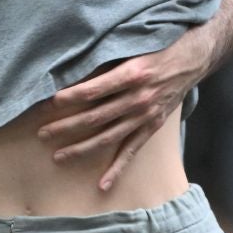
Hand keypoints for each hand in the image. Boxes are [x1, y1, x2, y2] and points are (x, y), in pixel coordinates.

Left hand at [43, 44, 199, 191]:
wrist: (190, 60)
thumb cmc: (156, 48)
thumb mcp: (131, 48)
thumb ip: (106, 63)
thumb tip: (74, 74)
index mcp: (131, 74)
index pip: (93, 90)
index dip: (70, 98)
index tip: (50, 104)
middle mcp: (138, 99)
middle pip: (95, 117)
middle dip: (66, 127)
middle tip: (42, 134)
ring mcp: (145, 116)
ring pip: (108, 137)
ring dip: (81, 149)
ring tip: (58, 157)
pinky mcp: (151, 127)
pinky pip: (131, 151)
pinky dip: (117, 168)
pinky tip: (102, 184)